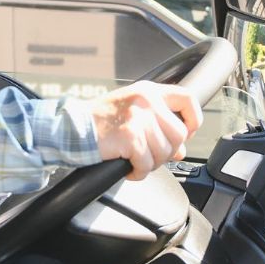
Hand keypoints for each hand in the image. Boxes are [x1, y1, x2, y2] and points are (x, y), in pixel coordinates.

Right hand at [85, 81, 203, 179]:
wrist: (71, 129)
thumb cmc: (98, 121)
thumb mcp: (131, 112)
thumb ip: (157, 124)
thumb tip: (180, 150)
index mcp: (148, 91)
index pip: (186, 99)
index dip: (193, 119)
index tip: (188, 132)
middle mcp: (146, 101)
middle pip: (178, 134)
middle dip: (168, 152)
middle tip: (151, 157)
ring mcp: (138, 118)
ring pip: (164, 152)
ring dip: (151, 164)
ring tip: (136, 163)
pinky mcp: (130, 137)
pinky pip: (146, 163)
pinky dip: (139, 172)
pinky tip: (129, 169)